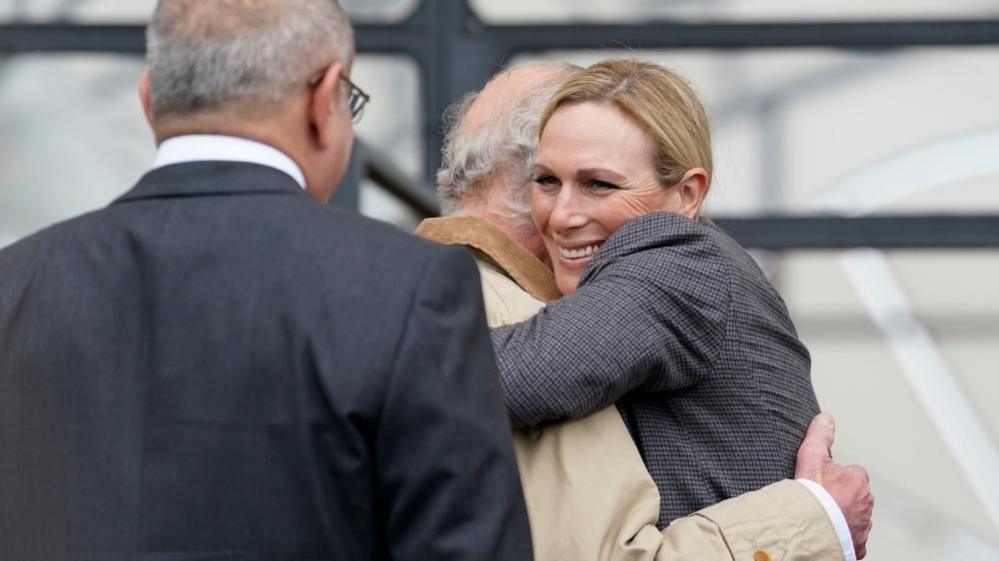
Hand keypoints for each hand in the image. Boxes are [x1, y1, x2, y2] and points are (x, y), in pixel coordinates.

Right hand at [795, 413, 873, 558]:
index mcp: (858, 480)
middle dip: (840, 498)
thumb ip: (819, 436)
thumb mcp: (812, 457)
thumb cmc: (812, 497)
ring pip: (854, 517)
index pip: (850, 474)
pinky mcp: (858, 545)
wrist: (811, 530)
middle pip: (854, 496)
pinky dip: (842, 535)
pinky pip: (851, 538)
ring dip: (842, 517)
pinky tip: (827, 532)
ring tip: (821, 517)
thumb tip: (825, 418)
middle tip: (820, 500)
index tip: (821, 483)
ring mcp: (863, 526)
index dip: (833, 477)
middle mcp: (866, 503)